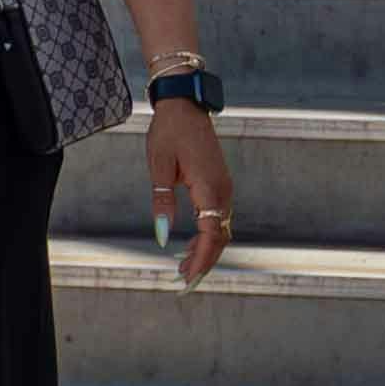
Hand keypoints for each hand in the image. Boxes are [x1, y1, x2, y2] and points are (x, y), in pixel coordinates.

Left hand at [147, 95, 231, 286]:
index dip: (201, 258)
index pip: (211, 234)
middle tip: (184, 282)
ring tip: (184, 268)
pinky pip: (219, 216)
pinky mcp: (220, 183)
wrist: (185, 103)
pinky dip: (208, 235)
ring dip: (206, 249)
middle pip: (220, 236)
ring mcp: (225, 187)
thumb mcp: (159, 167)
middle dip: (204, 261)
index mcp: (210, 188)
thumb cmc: (169, 132)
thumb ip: (162, 202)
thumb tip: (163, 238)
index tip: (188, 278)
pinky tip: (191, 244)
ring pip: (221, 228)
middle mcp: (223, 190)